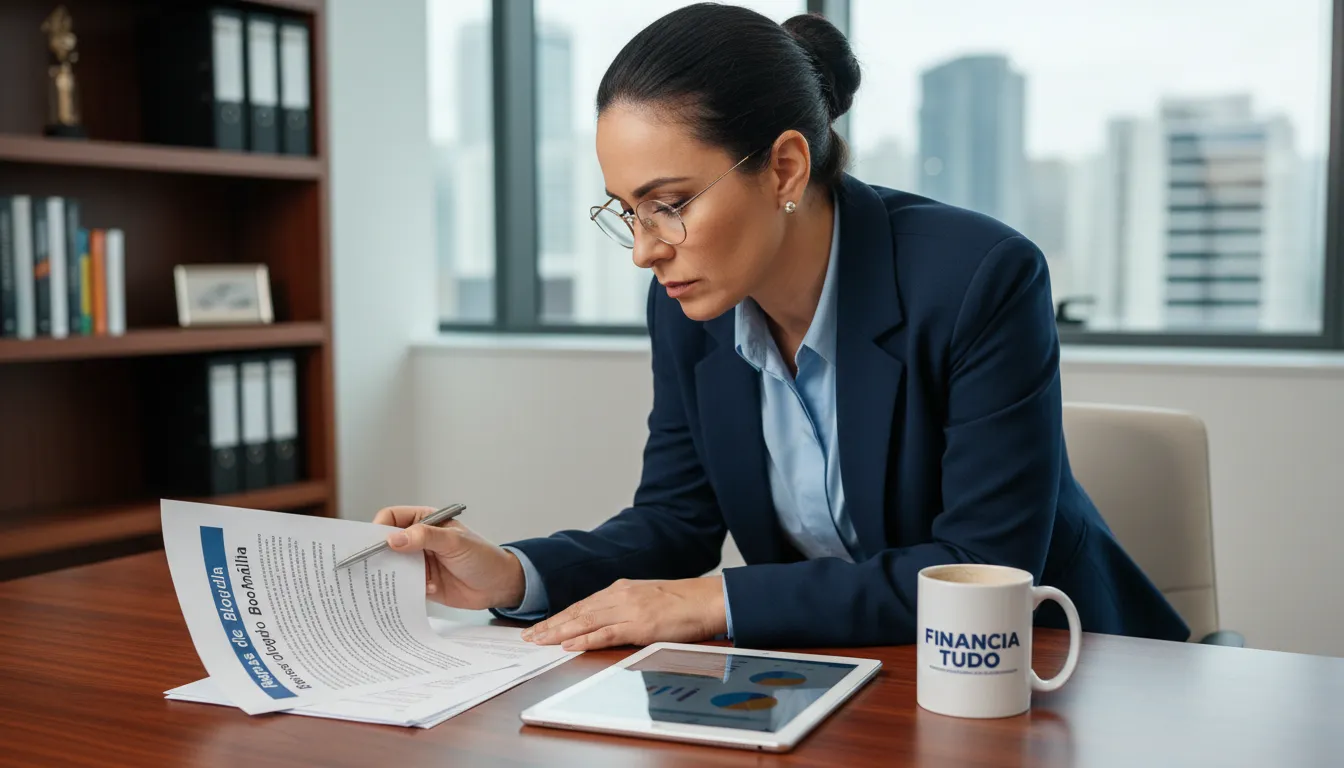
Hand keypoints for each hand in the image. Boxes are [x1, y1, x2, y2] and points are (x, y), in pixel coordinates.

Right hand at [373, 506, 525, 609]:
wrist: (498, 586)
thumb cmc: (483, 557)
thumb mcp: (455, 542)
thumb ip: (425, 538)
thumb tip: (394, 539)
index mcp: (425, 521)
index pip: (393, 517)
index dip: (380, 528)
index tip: (374, 543)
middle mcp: (418, 540)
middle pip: (387, 542)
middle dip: (378, 553)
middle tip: (369, 565)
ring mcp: (419, 562)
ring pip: (392, 565)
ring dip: (389, 573)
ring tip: (390, 581)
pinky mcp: (421, 583)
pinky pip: (402, 585)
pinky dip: (403, 589)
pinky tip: (417, 591)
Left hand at [520, 577, 726, 650]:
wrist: (709, 600)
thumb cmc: (684, 602)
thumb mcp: (649, 599)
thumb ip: (627, 606)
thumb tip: (609, 620)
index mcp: (622, 589)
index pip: (582, 604)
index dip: (559, 616)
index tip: (540, 626)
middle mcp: (621, 596)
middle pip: (577, 612)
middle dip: (550, 625)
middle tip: (528, 637)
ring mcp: (629, 610)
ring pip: (585, 621)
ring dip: (558, 632)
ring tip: (538, 642)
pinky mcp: (640, 625)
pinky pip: (606, 634)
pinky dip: (585, 640)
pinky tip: (569, 645)